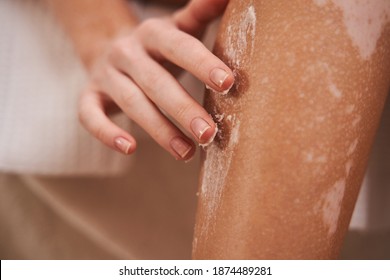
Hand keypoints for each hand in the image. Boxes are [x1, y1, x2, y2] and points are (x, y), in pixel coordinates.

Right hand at [78, 0, 233, 160]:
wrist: (110, 48)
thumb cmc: (158, 47)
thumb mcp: (179, 28)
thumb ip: (201, 14)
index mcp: (153, 34)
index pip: (179, 47)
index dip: (202, 63)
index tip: (228, 84)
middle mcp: (127, 52)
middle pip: (156, 82)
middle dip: (183, 109)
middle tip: (208, 134)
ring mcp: (106, 75)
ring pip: (131, 103)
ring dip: (159, 130)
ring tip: (187, 153)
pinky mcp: (90, 95)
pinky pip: (90, 115)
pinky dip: (106, 133)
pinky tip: (129, 149)